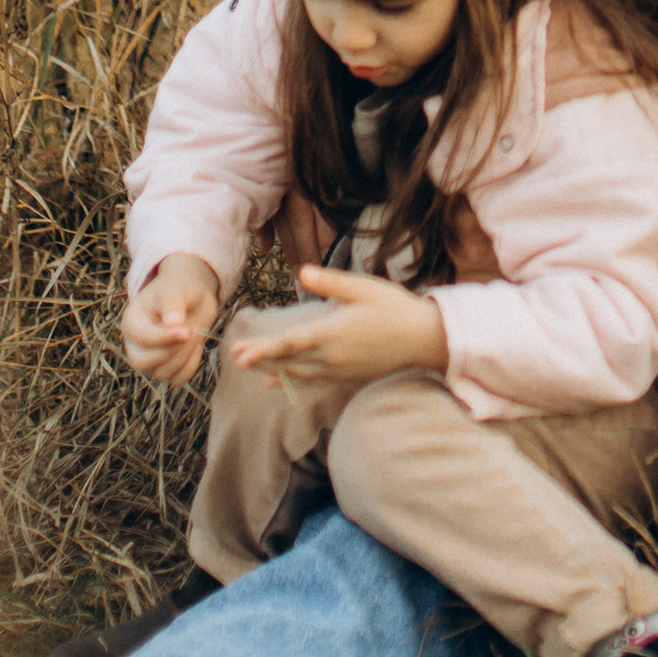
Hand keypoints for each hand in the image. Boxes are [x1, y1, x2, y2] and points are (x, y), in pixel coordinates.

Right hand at [120, 253, 221, 385]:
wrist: (193, 296)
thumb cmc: (180, 288)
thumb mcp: (175, 289)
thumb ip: (172, 304)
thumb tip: (173, 324)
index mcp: (132, 322)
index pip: (142, 338)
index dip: (165, 338)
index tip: (188, 330)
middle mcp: (136, 344)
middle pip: (143, 362)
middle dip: (172, 351)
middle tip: (193, 331)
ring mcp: (150, 359)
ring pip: (161, 373)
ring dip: (184, 357)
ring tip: (196, 333)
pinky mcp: (167, 367)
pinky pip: (176, 379)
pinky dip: (190, 368)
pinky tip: (196, 348)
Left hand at [226, 266, 449, 386]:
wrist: (424, 340)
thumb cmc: (395, 308)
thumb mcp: (364, 288)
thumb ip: (331, 282)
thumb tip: (301, 272)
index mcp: (333, 334)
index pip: (291, 343)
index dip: (264, 349)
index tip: (241, 353)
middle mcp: (332, 357)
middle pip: (289, 360)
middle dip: (262, 360)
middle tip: (234, 359)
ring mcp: (339, 370)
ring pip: (298, 373)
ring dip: (273, 369)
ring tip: (250, 367)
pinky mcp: (345, 376)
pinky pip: (311, 382)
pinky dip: (291, 382)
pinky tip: (274, 384)